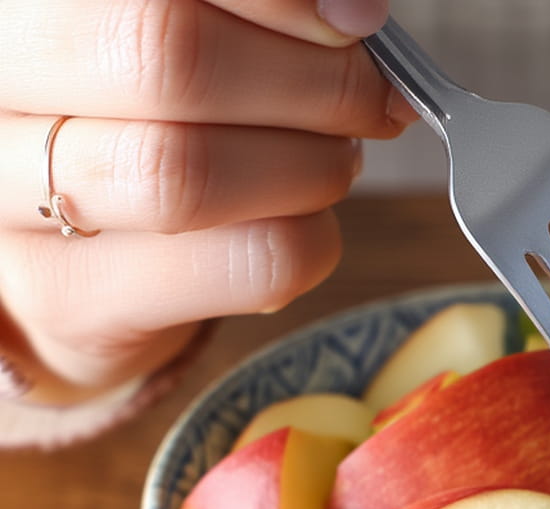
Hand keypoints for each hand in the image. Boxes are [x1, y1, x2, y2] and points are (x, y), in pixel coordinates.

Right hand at [0, 0, 407, 403]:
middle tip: (369, 96)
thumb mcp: (179, 33)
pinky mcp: (70, 294)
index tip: (355, 21)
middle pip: (170, 58)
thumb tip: (355, 12)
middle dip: (314, 80)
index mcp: (25, 1)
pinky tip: (306, 220)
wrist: (62, 249)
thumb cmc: (135, 111)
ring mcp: (13, 195)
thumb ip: (249, 11)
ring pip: (192, 173)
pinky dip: (311, 240)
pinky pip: (242, 264)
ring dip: (312, 165)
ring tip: (335, 157)